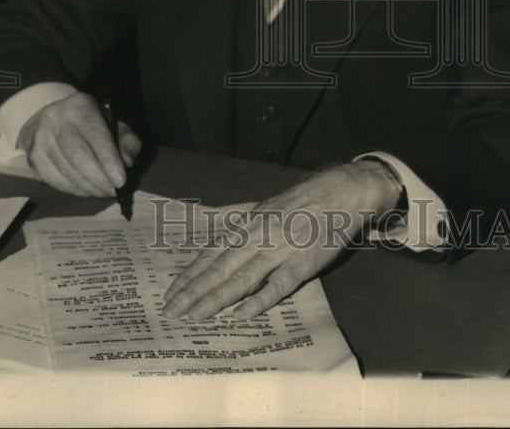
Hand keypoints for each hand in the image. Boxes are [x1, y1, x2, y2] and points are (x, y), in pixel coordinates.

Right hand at [17, 91, 140, 196]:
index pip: (96, 135)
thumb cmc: (92, 126)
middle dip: (99, 178)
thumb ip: (128, 142)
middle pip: (78, 155)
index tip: (121, 180)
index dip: (109, 160)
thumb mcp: (115, 125)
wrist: (54, 121)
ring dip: (88, 187)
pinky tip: (87, 190)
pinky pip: (55, 180)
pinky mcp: (33, 157)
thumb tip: (127, 162)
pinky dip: (74, 190)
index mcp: (80, 106)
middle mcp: (56, 119)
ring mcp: (40, 139)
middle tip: (114, 191)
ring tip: (103, 192)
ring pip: (66, 170)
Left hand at [162, 159, 401, 320]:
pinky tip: (240, 315)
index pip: (211, 253)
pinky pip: (277, 286)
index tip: (170, 292)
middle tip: (170, 311)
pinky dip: (258, 301)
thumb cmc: (299, 201)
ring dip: (216, 298)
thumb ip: (235, 214)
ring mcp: (278, 250)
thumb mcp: (262, 203)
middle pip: (219, 268)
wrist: (339, 193)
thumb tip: (210, 217)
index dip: (190, 274)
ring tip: (194, 315)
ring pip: (241, 278)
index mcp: (246, 225)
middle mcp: (257, 236)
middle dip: (193, 291)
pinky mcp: (301, 264)